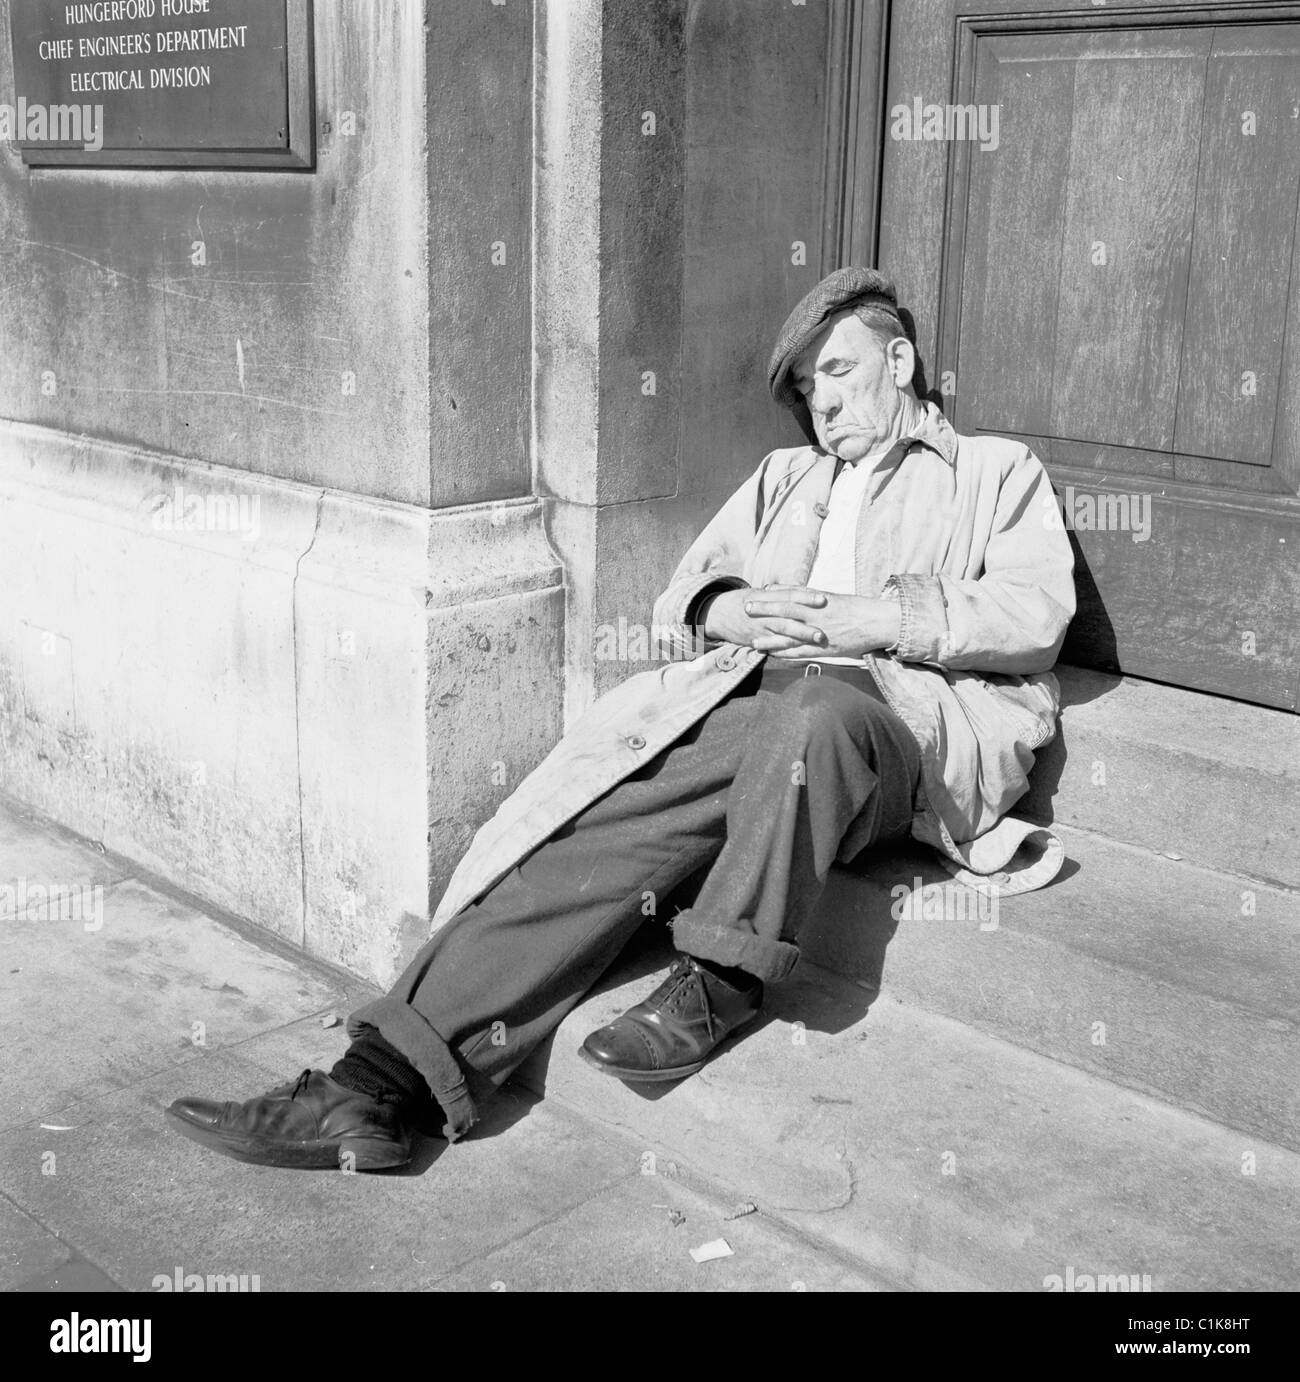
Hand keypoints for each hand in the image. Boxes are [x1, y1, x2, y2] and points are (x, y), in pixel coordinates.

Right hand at [702, 586, 828, 651]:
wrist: (717, 614)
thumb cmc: (743, 601)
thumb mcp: (760, 592)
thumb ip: (781, 593)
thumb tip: (806, 590)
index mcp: (765, 595)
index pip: (788, 594)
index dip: (806, 596)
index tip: (823, 598)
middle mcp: (763, 611)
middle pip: (788, 614)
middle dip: (807, 619)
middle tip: (826, 623)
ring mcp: (759, 627)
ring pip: (782, 631)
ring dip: (802, 635)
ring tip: (819, 638)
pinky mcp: (756, 640)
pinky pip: (773, 645)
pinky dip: (787, 648)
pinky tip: (801, 651)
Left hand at [710, 588, 899, 660]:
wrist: (878, 622)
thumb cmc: (858, 609)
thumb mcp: (834, 598)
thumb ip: (813, 597)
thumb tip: (794, 592)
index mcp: (819, 601)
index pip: (791, 595)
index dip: (772, 594)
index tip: (757, 592)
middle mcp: (817, 615)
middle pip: (785, 612)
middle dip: (764, 611)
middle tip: (745, 608)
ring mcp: (820, 633)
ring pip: (790, 635)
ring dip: (770, 638)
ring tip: (753, 640)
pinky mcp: (825, 649)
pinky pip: (801, 652)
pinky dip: (786, 654)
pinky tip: (773, 656)